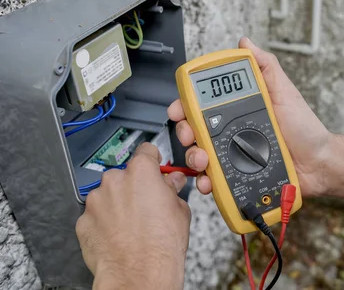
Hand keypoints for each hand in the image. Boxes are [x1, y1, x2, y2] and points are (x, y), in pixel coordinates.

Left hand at [75, 143, 190, 289]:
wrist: (139, 273)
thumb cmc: (160, 245)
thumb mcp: (180, 210)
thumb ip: (173, 190)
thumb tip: (172, 184)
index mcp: (141, 172)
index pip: (146, 151)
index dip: (153, 159)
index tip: (154, 165)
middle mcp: (115, 180)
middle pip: (125, 175)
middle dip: (134, 186)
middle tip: (146, 205)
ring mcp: (96, 201)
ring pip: (108, 195)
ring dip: (117, 204)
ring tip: (132, 225)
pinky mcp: (83, 221)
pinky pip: (95, 215)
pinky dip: (104, 222)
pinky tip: (118, 235)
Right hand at [167, 37, 331, 197]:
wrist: (318, 163)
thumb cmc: (304, 128)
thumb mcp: (285, 91)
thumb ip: (265, 67)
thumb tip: (245, 43)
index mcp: (238, 110)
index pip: (203, 104)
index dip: (186, 104)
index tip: (180, 108)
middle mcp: (231, 131)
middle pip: (194, 130)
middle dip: (185, 132)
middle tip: (191, 135)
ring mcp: (233, 155)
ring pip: (199, 155)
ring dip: (194, 158)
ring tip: (204, 160)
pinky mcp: (237, 177)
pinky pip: (214, 179)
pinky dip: (206, 181)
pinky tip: (210, 180)